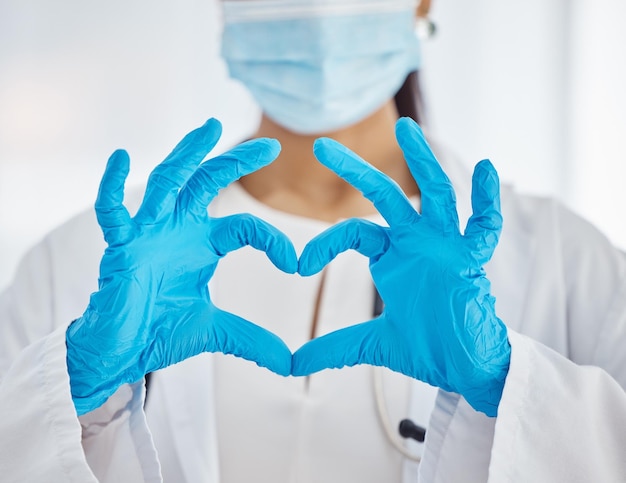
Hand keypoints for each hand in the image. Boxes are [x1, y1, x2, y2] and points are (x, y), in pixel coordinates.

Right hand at [66, 119, 296, 415]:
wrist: (124, 352)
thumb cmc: (162, 330)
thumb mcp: (217, 331)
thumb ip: (252, 340)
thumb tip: (290, 363)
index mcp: (201, 244)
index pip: (243, 226)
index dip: (272, 238)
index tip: (298, 263)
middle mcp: (177, 230)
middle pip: (207, 184)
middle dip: (235, 161)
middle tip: (269, 145)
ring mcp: (148, 233)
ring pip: (167, 183)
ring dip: (187, 154)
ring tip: (210, 127)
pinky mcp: (120, 247)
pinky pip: (113, 212)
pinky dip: (113, 186)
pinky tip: (121, 157)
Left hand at [292, 117, 510, 416]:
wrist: (462, 365)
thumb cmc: (424, 346)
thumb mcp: (372, 343)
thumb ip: (334, 346)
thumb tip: (292, 364)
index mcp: (391, 256)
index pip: (353, 231)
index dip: (323, 242)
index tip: (297, 265)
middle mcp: (415, 243)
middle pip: (384, 196)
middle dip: (353, 170)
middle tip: (320, 145)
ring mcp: (445, 246)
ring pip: (435, 194)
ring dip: (422, 161)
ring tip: (404, 127)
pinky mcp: (472, 259)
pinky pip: (484, 225)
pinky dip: (487, 200)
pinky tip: (487, 168)